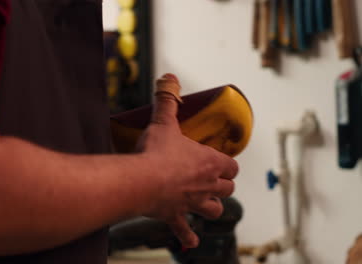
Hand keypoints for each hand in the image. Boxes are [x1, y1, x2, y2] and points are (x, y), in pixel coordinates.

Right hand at [138, 74, 238, 247]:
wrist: (141, 180)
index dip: (228, 164)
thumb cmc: (156, 152)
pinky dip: (188, 235)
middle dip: (223, 185)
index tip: (221, 162)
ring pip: (214, 210)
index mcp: (208, 162)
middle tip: (214, 182)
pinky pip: (186, 229)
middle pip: (227, 189)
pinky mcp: (175, 215)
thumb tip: (169, 78)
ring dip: (212, 208)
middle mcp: (206, 185)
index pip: (230, 165)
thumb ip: (168, 100)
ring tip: (206, 206)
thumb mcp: (164, 122)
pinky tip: (190, 240)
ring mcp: (192, 203)